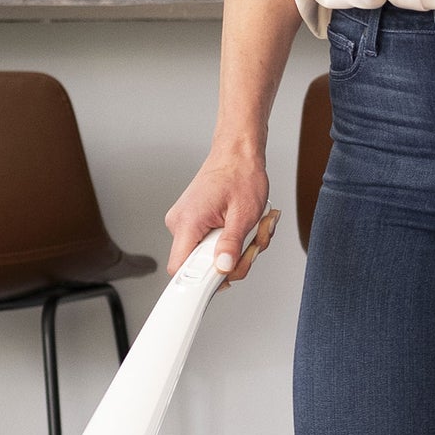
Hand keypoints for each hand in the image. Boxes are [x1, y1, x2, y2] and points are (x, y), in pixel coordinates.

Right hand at [166, 142, 274, 280]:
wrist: (237, 153)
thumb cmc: (240, 174)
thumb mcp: (243, 213)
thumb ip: (231, 244)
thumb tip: (224, 268)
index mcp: (188, 222)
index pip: (180, 269)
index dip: (201, 282)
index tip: (223, 280)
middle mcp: (180, 224)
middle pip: (201, 266)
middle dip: (234, 260)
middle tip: (253, 243)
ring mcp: (186, 223)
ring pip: (210, 256)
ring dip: (238, 248)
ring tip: (254, 227)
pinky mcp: (194, 223)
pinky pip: (211, 245)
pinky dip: (232, 240)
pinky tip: (243, 225)